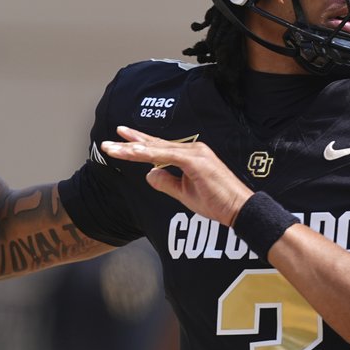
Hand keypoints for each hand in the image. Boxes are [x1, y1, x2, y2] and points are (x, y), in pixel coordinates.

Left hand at [100, 127, 252, 224]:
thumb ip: (166, 182)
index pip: (159, 149)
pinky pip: (166, 155)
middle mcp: (193, 150)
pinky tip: (132, 152)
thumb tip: (148, 174)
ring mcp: (195, 153)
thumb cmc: (217, 203)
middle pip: (154, 144)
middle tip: (109, 140)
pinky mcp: (196, 160)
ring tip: (112, 147)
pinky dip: (148, 154)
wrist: (240, 210)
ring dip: (132, 149)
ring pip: (156, 149)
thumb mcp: (184, 195)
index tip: (121, 142)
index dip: (139, 145)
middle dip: (130, 142)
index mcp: (190, 156)